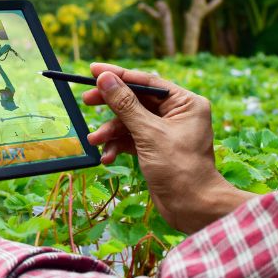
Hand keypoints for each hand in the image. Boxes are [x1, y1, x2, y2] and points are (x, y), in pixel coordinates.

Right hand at [83, 62, 254, 233]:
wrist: (192, 206)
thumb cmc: (179, 168)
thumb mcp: (148, 133)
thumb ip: (125, 105)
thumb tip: (105, 79)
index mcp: (185, 103)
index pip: (147, 82)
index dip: (119, 76)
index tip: (93, 71)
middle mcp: (177, 114)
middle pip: (135, 100)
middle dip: (110, 105)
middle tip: (86, 101)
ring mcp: (165, 132)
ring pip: (129, 122)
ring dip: (110, 131)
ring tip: (94, 141)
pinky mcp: (155, 148)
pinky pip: (130, 139)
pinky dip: (117, 146)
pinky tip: (107, 157)